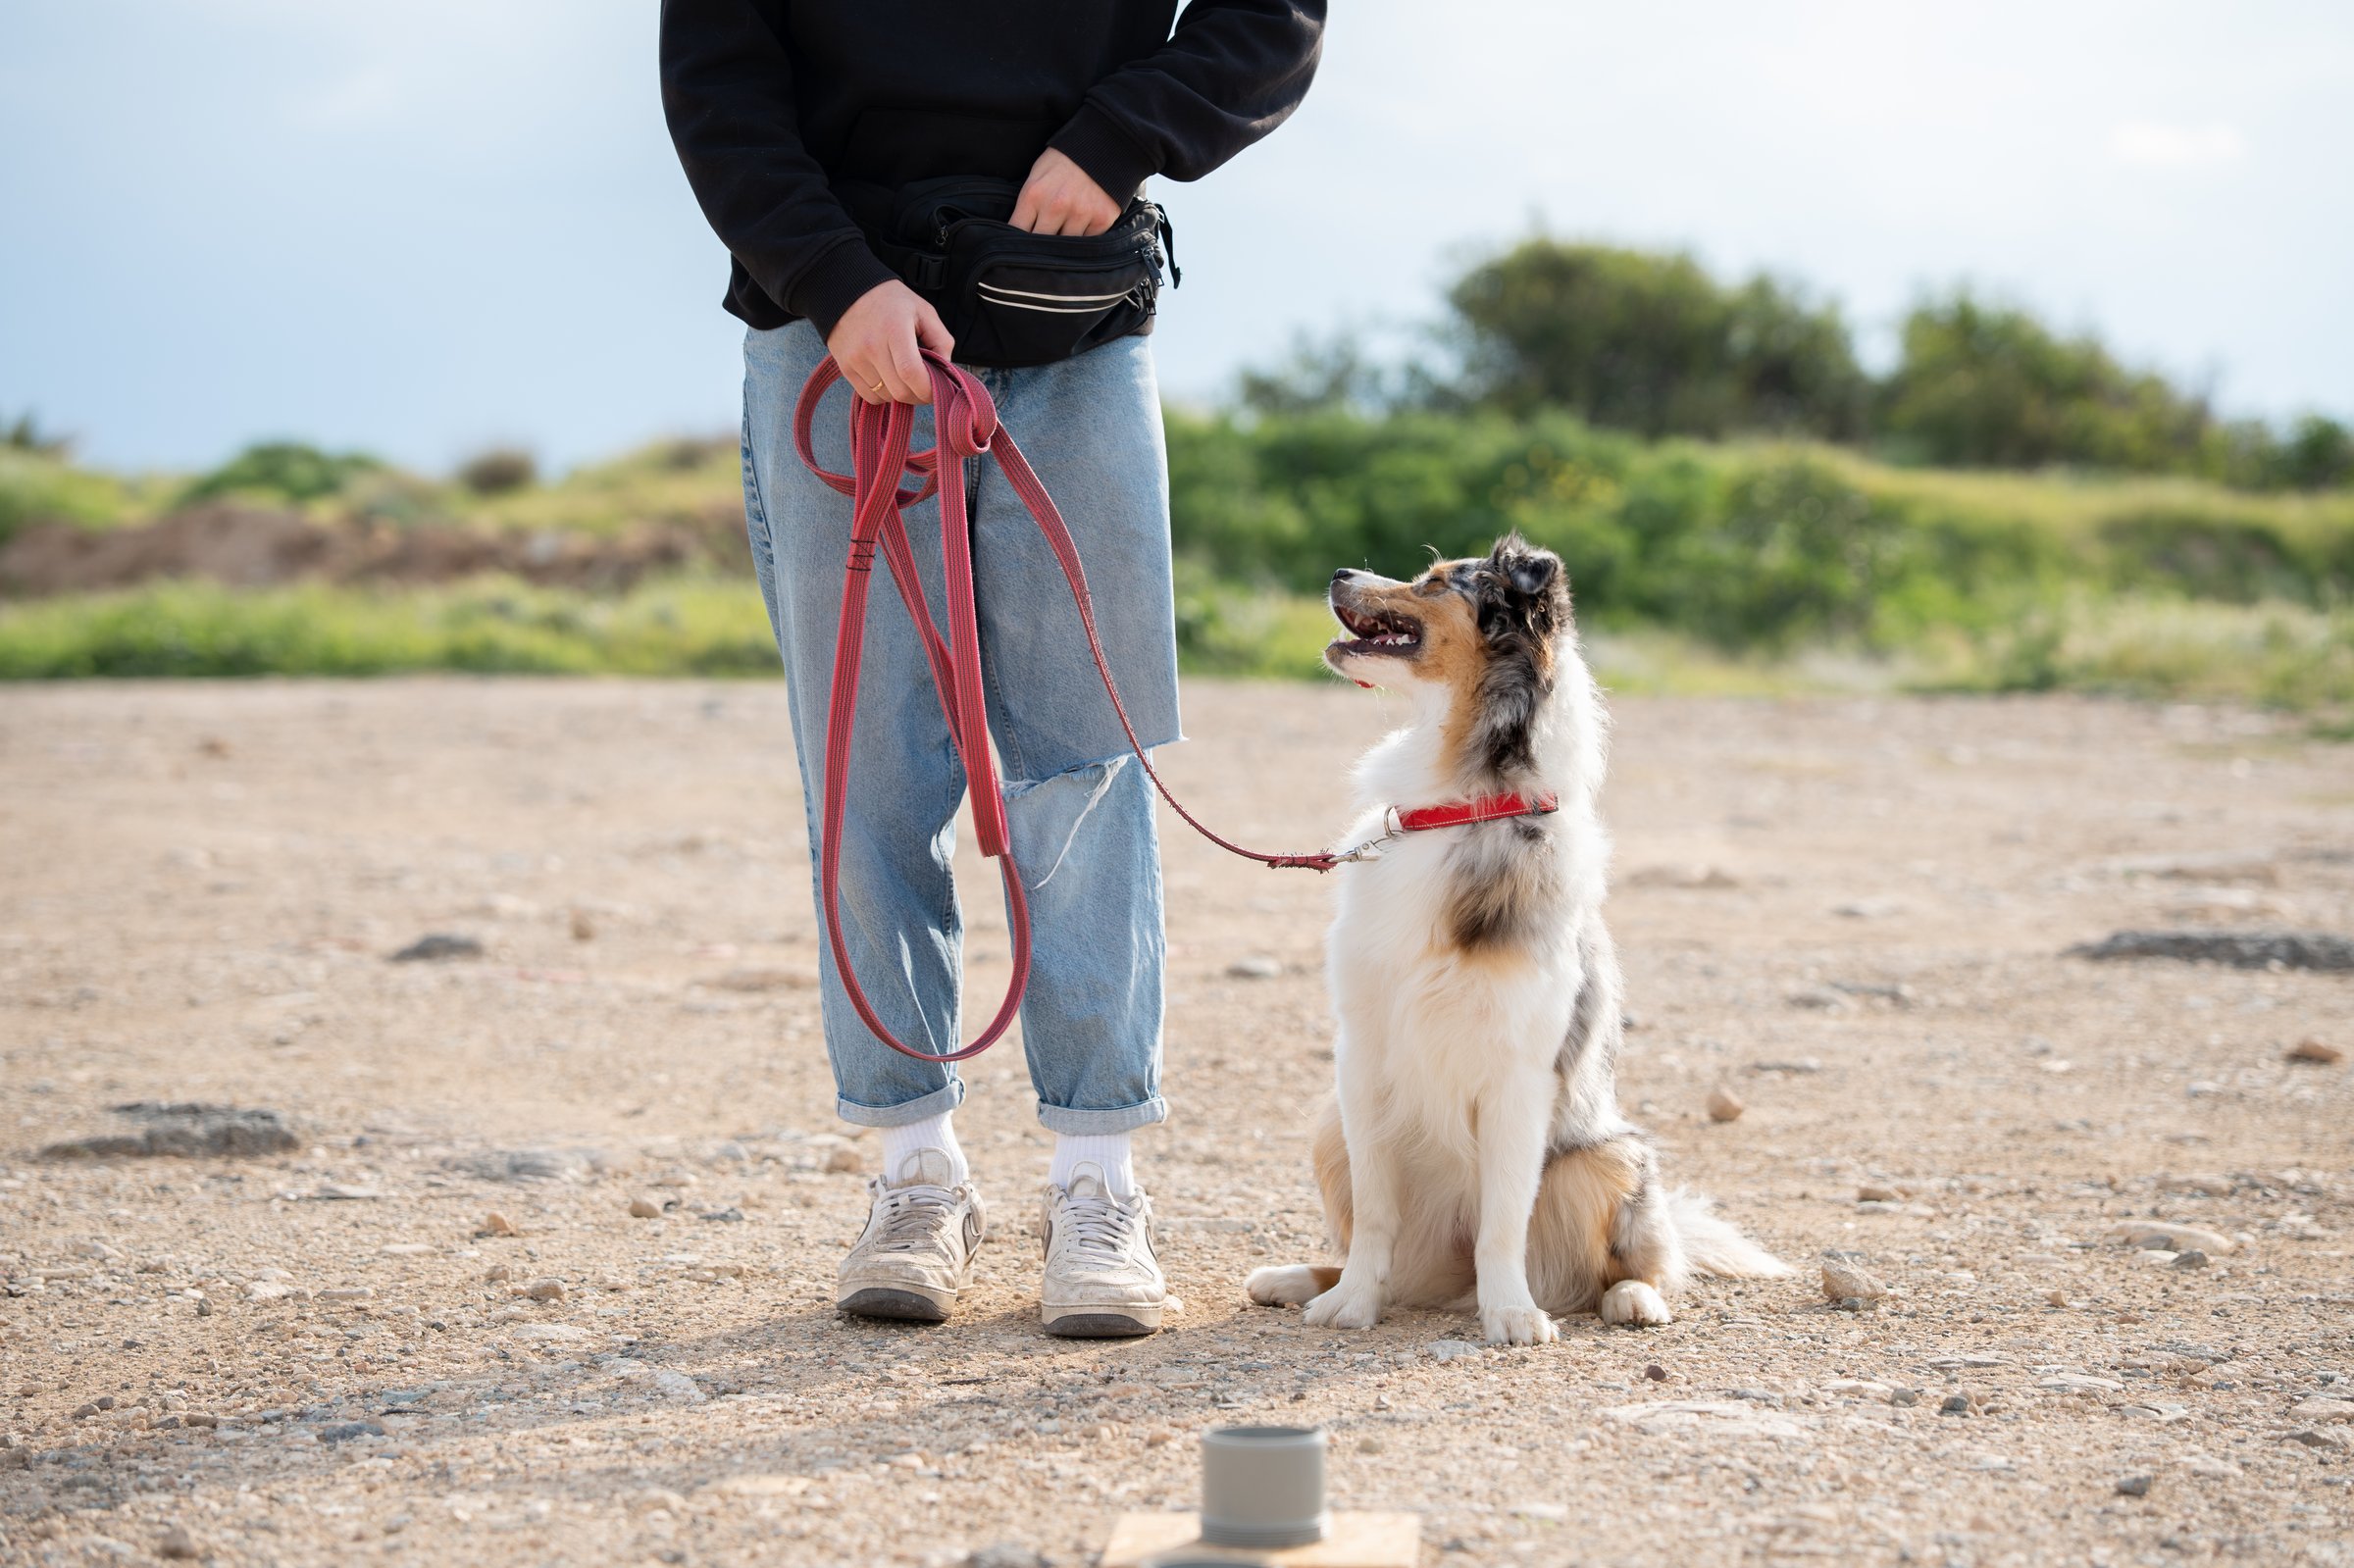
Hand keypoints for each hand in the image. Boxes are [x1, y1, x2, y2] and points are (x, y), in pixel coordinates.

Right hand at [827, 280, 954, 404]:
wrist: (849, 291)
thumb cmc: (890, 301)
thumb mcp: (923, 311)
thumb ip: (941, 341)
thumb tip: (945, 371)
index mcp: (894, 329)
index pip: (911, 373)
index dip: (927, 389)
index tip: (937, 390)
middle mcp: (871, 346)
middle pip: (899, 391)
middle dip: (917, 395)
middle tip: (924, 385)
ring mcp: (855, 359)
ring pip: (885, 396)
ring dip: (900, 394)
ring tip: (904, 377)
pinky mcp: (845, 367)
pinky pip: (869, 395)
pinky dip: (883, 394)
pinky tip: (888, 377)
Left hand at [1010, 147, 1120, 236]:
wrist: (1102, 144)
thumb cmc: (1064, 161)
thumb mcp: (1037, 174)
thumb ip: (1028, 204)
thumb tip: (1020, 233)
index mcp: (1034, 194)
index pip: (1018, 231)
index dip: (1017, 240)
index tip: (1021, 245)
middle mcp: (1056, 206)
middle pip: (1041, 244)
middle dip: (1041, 244)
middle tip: (1045, 240)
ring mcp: (1080, 213)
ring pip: (1066, 247)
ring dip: (1065, 242)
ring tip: (1067, 227)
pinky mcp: (1101, 219)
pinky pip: (1089, 242)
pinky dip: (1085, 237)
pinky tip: (1085, 222)